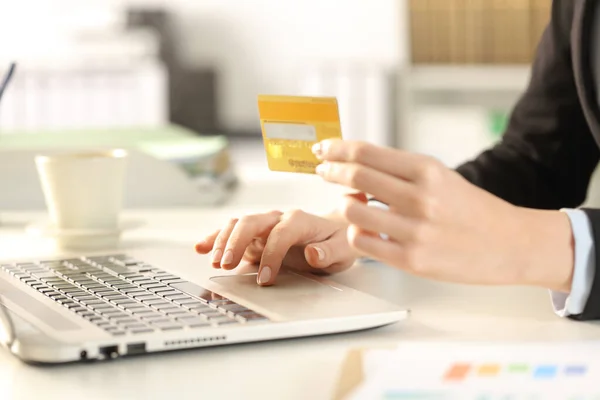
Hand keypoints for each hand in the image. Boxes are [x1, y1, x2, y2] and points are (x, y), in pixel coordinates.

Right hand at [194, 197, 365, 285]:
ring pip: (238, 224)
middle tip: (226, 265)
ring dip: (223, 241)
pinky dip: (215, 238)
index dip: (272, 254)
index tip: (267, 278)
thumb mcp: (344, 249)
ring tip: (214, 262)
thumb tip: (312, 254)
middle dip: (236, 242)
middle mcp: (279, 218)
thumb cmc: (340, 241)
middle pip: (252, 222)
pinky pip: (231, 232)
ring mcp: (264, 226)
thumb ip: (329, 252)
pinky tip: (200, 247)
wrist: (335, 233)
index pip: (281, 232)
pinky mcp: (255, 236)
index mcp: (301, 220)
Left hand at [312, 139, 574, 291]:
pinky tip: (364, 227)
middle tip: (323, 170)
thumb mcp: (441, 177)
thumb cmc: (471, 209)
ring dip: (343, 203)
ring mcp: (415, 231)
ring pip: (352, 210)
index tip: (323, 148)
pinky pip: (363, 242)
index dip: (337, 148)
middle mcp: (420, 198)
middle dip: (330, 170)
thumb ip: (400, 171)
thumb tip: (354, 164)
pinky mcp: (411, 261)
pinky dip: (356, 231)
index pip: (366, 152)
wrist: (511, 244)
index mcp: (427, 170)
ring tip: (350, 202)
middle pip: (355, 176)